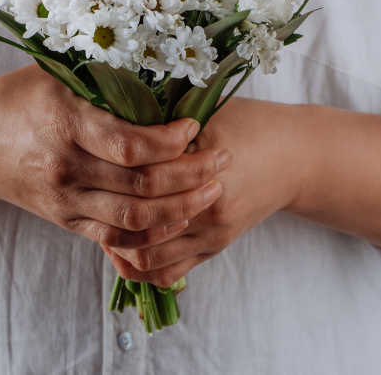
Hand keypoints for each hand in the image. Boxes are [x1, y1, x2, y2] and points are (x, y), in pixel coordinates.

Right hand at [0, 64, 226, 249]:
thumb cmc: (13, 99)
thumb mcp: (53, 74)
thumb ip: (101, 77)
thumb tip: (160, 68)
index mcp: (64, 123)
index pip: (131, 145)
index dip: (172, 142)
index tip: (195, 127)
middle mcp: (65, 168)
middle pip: (143, 186)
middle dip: (193, 175)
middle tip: (222, 159)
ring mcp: (64, 201)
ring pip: (136, 219)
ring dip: (182, 207)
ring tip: (211, 189)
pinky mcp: (65, 220)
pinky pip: (116, 238)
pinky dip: (153, 233)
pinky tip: (179, 217)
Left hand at [102, 97, 301, 286]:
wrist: (295, 156)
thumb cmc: (249, 123)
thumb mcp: (208, 109)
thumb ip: (163, 114)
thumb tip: (111, 107)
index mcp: (206, 167)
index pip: (143, 179)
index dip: (112, 169)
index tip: (90, 155)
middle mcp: (208, 209)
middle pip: (139, 222)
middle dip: (107, 209)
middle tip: (85, 190)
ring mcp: (211, 235)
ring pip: (147, 256)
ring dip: (117, 243)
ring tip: (98, 217)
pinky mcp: (214, 249)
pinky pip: (166, 271)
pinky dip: (136, 263)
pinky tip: (119, 243)